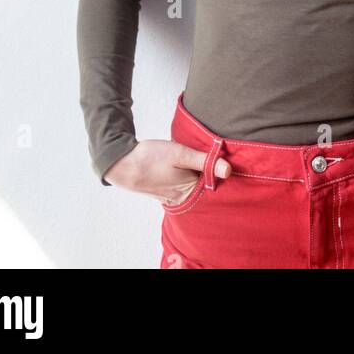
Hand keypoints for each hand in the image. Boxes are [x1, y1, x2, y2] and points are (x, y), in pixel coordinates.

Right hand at [103, 138, 231, 204]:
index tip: (229, 157)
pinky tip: (188, 165)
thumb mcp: (181, 154)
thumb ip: (205, 161)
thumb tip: (230, 170)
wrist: (123, 164)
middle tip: (217, 155)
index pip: (215, 184)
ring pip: (195, 184)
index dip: (222, 171)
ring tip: (203, 158)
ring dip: (200, 173)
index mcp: (189, 193)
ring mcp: (174, 197)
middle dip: (212, 173)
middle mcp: (183, 199)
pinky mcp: (167, 191)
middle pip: (205, 186)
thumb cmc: (152, 158)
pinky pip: (185, 185)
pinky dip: (189, 175)